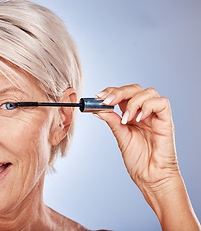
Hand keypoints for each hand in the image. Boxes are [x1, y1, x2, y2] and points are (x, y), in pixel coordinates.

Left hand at [95, 84, 199, 229]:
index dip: (111, 91)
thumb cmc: (138, 160)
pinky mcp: (166, 121)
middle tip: (107, 101)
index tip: (98, 97)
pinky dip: (147, 106)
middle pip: (134, 89)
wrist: (150, 176)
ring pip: (148, 92)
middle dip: (119, 92)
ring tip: (125, 118)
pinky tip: (138, 119)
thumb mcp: (120, 136)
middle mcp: (144, 112)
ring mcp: (156, 115)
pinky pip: (161, 103)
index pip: (123, 94)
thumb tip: (98, 109)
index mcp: (132, 114)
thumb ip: (112, 121)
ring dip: (132, 102)